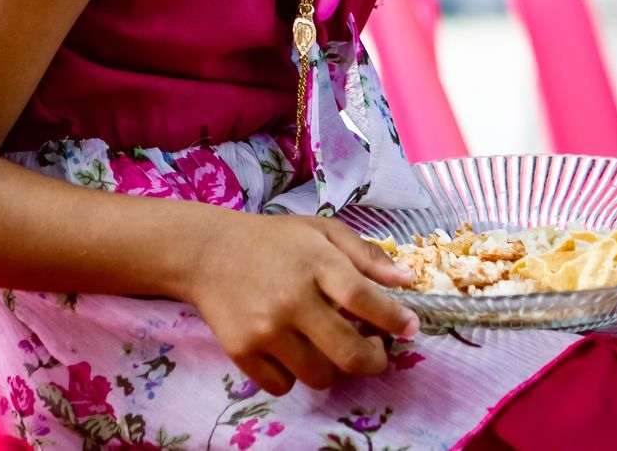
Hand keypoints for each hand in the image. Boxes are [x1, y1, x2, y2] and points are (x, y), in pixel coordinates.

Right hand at [185, 211, 419, 395]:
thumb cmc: (273, 241)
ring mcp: (265, 329)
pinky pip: (282, 385)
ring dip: (333, 368)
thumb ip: (366, 256)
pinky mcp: (241, 350)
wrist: (207, 252)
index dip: (394, 320)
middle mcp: (292, 300)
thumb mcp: (322, 232)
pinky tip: (293, 352)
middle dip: (374, 361)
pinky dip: (294, 376)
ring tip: (330, 347)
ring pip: (319, 376)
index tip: (410, 328)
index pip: (365, 301)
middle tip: (376, 352)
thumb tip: (406, 280)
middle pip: (348, 353)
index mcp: (317, 264)